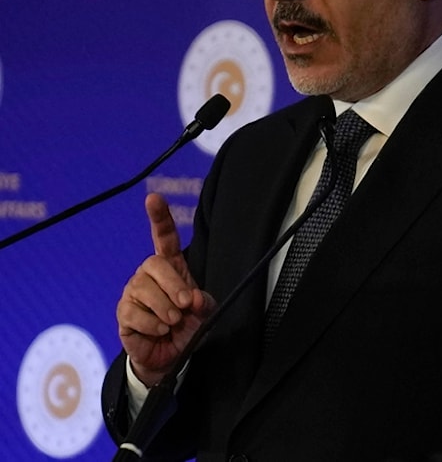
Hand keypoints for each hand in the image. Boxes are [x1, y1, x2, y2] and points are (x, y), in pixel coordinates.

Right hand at [116, 193, 214, 386]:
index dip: (159, 218)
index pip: (164, 237)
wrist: (173, 356)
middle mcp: (148, 275)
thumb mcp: (205, 313)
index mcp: (171, 267)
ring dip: (164, 308)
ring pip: (143, 289)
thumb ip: (203, 302)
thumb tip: (193, 298)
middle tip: (186, 305)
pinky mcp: (123, 314)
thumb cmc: (189, 326)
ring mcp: (133, 293)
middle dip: (172, 285)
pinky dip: (152, 323)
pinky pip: (133, 313)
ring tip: (173, 321)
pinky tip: (160, 330)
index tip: (153, 198)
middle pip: (153, 264)